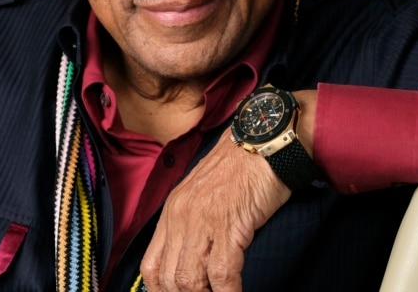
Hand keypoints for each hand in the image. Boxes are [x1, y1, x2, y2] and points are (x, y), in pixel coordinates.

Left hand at [139, 129, 289, 291]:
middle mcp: (181, 217)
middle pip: (169, 278)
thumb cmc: (243, 165)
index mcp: (173, 210)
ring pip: (189, 280)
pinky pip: (222, 274)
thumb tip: (197, 256)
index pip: (151, 266)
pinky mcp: (229, 225)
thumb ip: (195, 221)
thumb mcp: (206, 192)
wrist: (265, 140)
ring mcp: (203, 221)